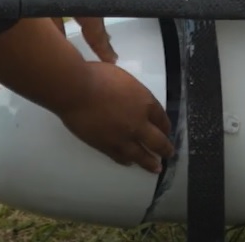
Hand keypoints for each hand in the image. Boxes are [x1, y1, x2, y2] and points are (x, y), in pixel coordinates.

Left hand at [28, 0, 116, 62]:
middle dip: (100, 35)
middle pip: (98, 20)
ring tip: (95, 32)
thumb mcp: (45, 4)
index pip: (97, 34)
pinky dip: (86, 4)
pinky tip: (79, 6)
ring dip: (93, 19)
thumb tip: (56, 41)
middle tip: (106, 49)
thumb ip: (52, 26)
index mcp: (87, 5)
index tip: (112, 60)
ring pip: (93, 5)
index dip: (104, 49)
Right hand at [56, 62, 174, 173]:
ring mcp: (123, 137)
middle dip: (165, 149)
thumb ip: (130, 87)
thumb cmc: (97, 76)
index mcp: (145, 102)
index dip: (165, 127)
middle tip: (168, 154)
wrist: (76, 91)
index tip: (166, 132)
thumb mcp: (122, 75)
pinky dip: (127, 161)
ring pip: (141, 155)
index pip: (162, 119)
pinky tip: (129, 162)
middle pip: (158, 141)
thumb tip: (126, 80)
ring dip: (150, 163)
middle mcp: (139, 123)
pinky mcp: (106, 146)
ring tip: (155, 168)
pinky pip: (120, 156)